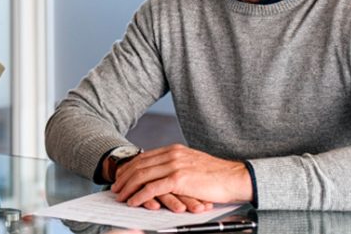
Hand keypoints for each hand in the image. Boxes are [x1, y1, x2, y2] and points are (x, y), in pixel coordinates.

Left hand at [110, 144, 251, 209]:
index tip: (121, 177)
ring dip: (128, 187)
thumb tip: (162, 173)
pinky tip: (134, 201)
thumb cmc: (216, 175)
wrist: (235, 177)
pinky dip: (139, 195)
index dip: (129, 168)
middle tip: (115, 188)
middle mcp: (172, 154)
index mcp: (174, 149)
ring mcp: (174, 166)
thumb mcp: (192, 164)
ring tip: (120, 196)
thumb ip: (176, 165)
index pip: (144, 157)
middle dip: (124, 178)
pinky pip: (152, 188)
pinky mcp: (178, 179)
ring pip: (142, 176)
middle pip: (139, 165)